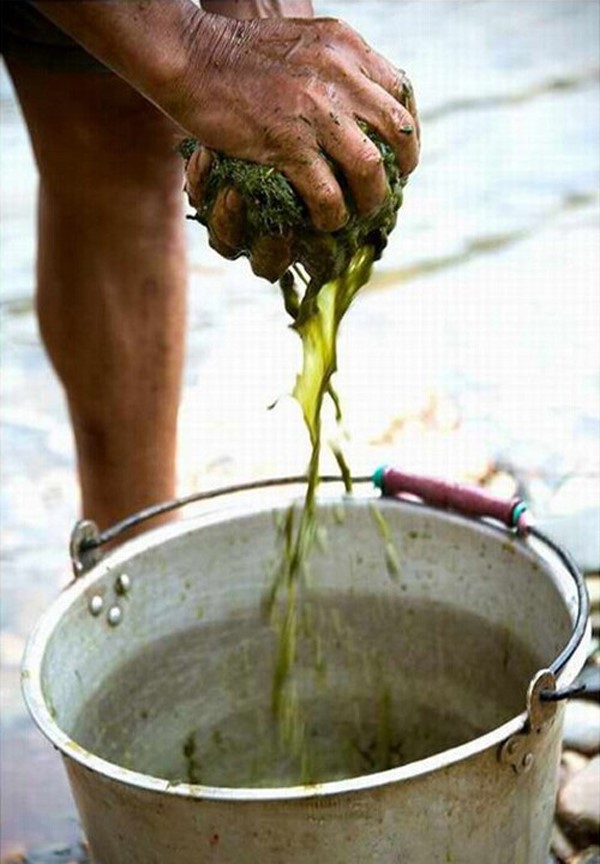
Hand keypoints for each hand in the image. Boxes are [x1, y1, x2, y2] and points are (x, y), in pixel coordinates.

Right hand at [175, 12, 418, 232]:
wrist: (191, 54)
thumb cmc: (238, 52)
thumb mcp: (303, 40)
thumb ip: (333, 64)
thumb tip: (355, 98)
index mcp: (346, 46)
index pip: (401, 90)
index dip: (407, 128)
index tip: (399, 151)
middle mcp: (340, 75)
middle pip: (398, 130)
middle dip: (402, 167)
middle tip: (387, 188)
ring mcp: (315, 112)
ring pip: (370, 168)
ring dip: (370, 198)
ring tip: (358, 213)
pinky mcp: (287, 144)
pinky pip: (327, 193)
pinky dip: (332, 214)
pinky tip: (324, 221)